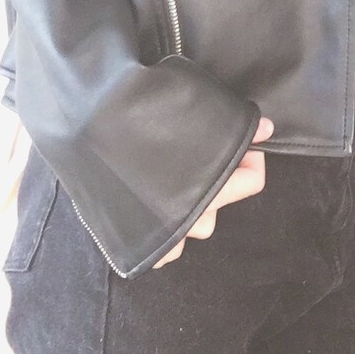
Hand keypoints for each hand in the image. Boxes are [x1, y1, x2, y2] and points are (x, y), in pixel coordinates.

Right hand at [152, 115, 274, 268]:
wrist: (87, 123)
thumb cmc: (146, 109)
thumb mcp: (197, 102)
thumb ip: (231, 121)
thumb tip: (266, 128)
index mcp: (213, 183)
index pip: (254, 182)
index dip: (252, 156)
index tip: (241, 139)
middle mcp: (195, 213)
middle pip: (225, 202)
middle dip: (221, 176)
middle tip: (204, 149)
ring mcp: (168, 232)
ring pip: (197, 228)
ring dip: (194, 206)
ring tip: (176, 176)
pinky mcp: (140, 242)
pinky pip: (166, 251)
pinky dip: (167, 236)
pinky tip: (156, 207)